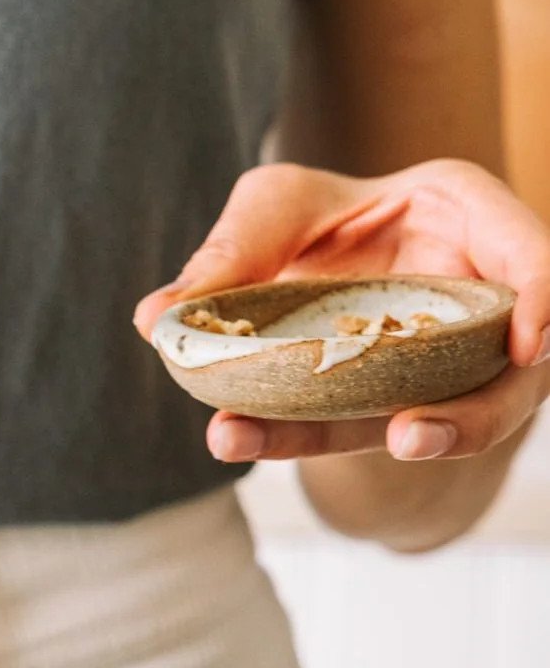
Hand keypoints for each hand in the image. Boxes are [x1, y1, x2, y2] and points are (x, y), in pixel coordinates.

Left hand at [133, 160, 549, 464]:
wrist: (293, 257)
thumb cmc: (307, 216)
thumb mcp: (272, 207)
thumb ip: (231, 250)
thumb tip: (157, 318)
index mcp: (464, 218)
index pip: (531, 255)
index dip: (544, 296)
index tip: (527, 343)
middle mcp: (466, 296)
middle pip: (507, 371)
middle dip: (472, 415)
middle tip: (412, 439)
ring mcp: (432, 363)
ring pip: (437, 419)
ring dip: (388, 448)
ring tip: (352, 460)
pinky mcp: (383, 406)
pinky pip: (345, 431)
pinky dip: (293, 440)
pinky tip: (235, 437)